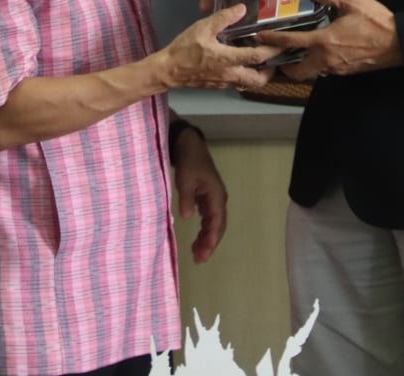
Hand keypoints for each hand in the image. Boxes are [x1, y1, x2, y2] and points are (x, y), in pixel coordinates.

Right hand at [154, 6, 274, 91]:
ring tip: (262, 60)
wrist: (168, 71)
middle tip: (274, 57)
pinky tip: (243, 64)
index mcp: (228, 59)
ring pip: (250, 84)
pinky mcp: (219, 85)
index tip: (281, 41)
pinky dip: (246, 76)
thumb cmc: (184, 49)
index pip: (258, 57)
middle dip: (271, 70)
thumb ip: (223, 18)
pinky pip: (239, 84)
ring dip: (260, 74)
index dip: (272, 50)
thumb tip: (242, 8)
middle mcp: (230, 74)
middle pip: (259, 80)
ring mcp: (225, 82)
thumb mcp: (202, 28)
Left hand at [173, 129, 228, 262]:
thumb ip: (187, 198)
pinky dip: (203, 230)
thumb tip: (187, 218)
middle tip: (199, 259)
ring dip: (206, 238)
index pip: (217, 222)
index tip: (203, 253)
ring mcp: (213, 198)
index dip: (211, 239)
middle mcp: (218, 198)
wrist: (188, 144)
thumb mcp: (185, 179)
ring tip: (197, 255)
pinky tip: (196, 240)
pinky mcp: (206, 197)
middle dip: (210, 243)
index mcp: (216, 195)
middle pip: (218, 226)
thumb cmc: (189, 161)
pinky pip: (208, 218)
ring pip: (213, 223)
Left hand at [258, 0, 400, 80]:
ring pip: (312, 72)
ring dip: (301, 66)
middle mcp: (326, 60)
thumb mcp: (352, 2)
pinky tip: (320, 52)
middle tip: (278, 55)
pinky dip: (317, 64)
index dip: (273, 39)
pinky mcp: (347, 72)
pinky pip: (325, 71)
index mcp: (324, 42)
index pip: (291, 42)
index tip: (260, 37)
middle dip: (285, 66)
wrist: (399, 44)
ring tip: (296, 53)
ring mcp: (337, 69)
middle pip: (297, 71)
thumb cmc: (375, 22)